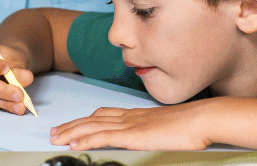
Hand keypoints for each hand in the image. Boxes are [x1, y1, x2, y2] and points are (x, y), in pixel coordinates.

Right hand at [0, 41, 34, 114]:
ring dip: (4, 102)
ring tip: (20, 105)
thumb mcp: (17, 59)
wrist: (7, 65)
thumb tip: (27, 78)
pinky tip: (12, 105)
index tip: (7, 69)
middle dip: (2, 90)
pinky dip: (0, 105)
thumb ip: (20, 68)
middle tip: (20, 95)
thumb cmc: (9, 59)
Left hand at [49, 102, 211, 150]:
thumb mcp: (166, 128)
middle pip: (92, 119)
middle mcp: (129, 116)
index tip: (72, 125)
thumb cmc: (192, 125)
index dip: (85, 119)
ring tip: (56, 138)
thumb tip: (149, 137)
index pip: (103, 114)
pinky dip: (86, 139)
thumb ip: (152, 131)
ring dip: (71, 132)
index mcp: (137, 114)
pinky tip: (75, 143)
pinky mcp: (134, 134)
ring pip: (93, 126)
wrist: (203, 118)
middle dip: (71, 125)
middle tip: (54, 132)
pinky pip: (104, 136)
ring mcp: (130, 124)